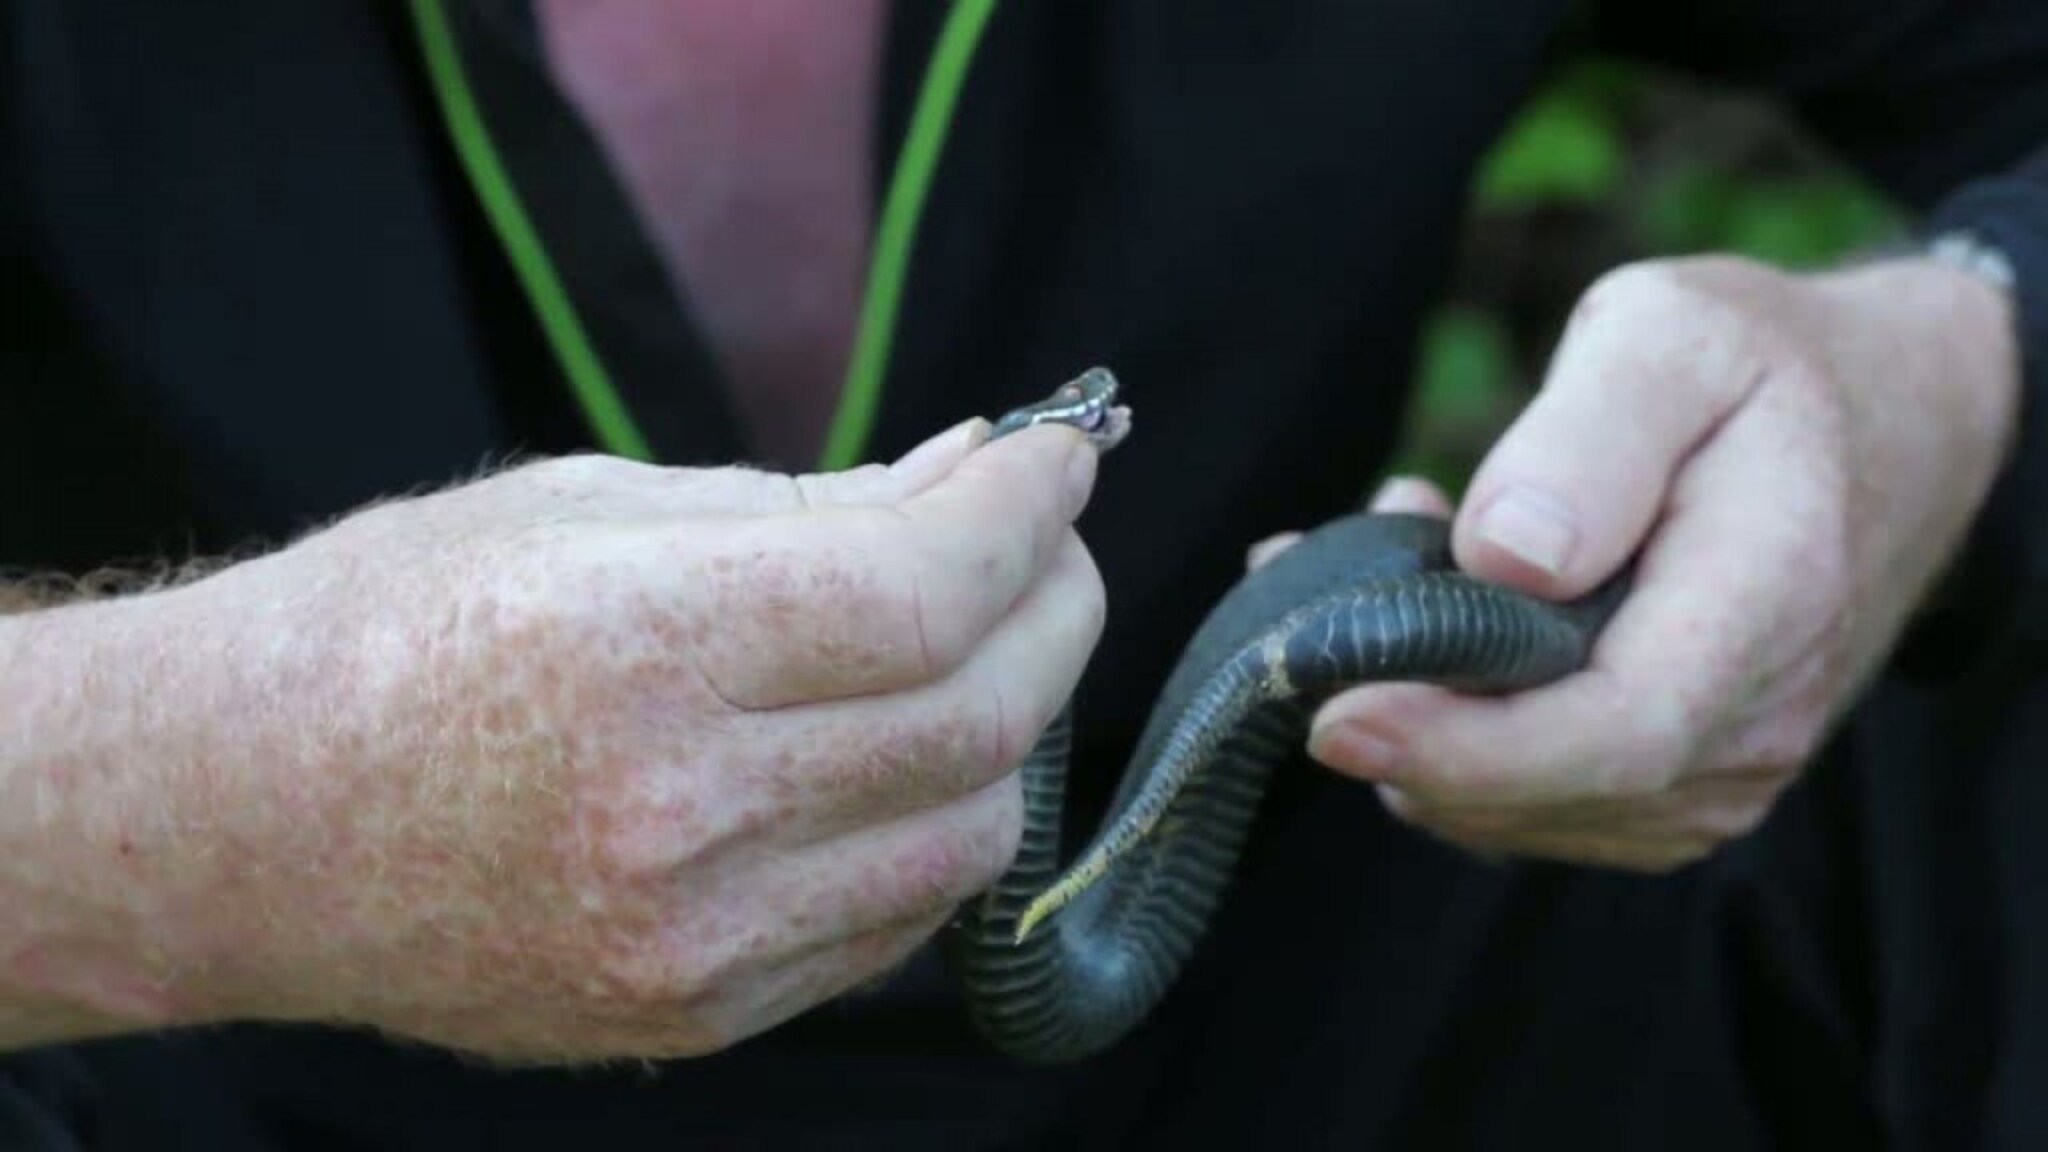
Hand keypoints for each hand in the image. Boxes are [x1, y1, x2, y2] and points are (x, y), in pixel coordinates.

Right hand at [0, 417, 1104, 1061]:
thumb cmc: (388, 631)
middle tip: (1046, 543)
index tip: (1060, 458)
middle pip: (981, 715)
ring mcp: (692, 937)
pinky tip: (891, 759)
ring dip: (1010, 725)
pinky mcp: (696, 1014)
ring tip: (969, 649)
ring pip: (970, 833)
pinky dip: (933, 825)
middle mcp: (675, 809)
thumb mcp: (582, 506)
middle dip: (1055, 606)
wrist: (236, 822)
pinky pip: (898, 922)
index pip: (925, 590)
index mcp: (634, 644)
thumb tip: (968, 481)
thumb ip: (803, 506)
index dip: (1028, 512)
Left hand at [1266, 254, 2018, 870]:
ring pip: (1519, 811)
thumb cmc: (1766, 368)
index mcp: (1764, 601)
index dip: (1461, 745)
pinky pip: (1532, 803)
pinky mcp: (1675, 786)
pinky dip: (1450, 739)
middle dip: (1403, 717)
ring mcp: (1719, 771)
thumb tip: (1504, 556)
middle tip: (1319, 589)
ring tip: (1383, 578)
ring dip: (1417, 722)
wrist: (1885, 428)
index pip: (1612, 733)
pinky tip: (1427, 636)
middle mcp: (1753, 721)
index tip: (1335, 714)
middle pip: (1543, 790)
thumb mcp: (1674, 333)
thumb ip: (1588, 437)